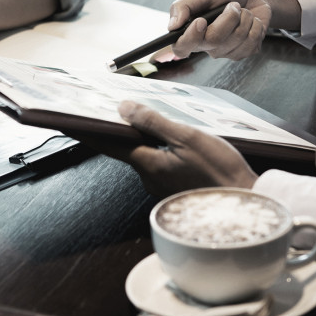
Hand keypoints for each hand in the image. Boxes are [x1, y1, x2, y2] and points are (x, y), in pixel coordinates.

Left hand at [77, 101, 257, 197]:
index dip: (87, 131)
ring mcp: (161, 185)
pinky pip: (156, 162)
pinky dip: (154, 148)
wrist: (246, 205)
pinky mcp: (174, 187)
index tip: (68, 122)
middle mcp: (150, 177)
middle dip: (115, 130)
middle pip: (125, 147)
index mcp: (149, 164)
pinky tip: (165, 138)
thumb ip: (153, 123)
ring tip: (138, 118)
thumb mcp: (187, 138)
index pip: (109, 143)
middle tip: (104, 111)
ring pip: (142, 154)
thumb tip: (125, 109)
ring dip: (138, 138)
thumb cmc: (221, 173)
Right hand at [168, 0, 300, 60]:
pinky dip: (255, 26)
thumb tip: (173, 25)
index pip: (181, 47)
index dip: (190, 39)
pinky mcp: (243, 52)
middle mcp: (206, 44)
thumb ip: (184, 5)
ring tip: (242, 12)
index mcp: (191, 31)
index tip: (200, 22)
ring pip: (236, 41)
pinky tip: (251, 22)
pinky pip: (251, 43)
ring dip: (245, 19)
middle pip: (214, 40)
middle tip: (233, 5)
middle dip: (228, 18)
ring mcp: (225, 51)